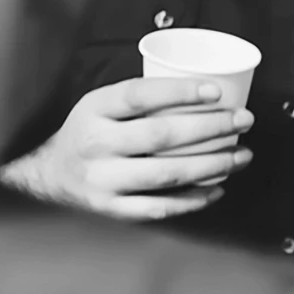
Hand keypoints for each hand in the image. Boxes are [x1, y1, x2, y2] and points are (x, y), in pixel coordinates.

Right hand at [18, 78, 253, 220]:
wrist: (49, 173)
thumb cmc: (90, 131)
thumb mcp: (100, 104)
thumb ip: (139, 98)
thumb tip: (205, 86)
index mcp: (92, 109)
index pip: (138, 94)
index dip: (179, 92)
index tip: (216, 91)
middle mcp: (95, 144)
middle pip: (160, 135)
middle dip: (210, 128)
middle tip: (244, 120)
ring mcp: (103, 180)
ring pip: (166, 173)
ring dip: (212, 165)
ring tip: (242, 155)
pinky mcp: (111, 208)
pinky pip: (160, 207)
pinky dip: (193, 199)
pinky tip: (218, 188)